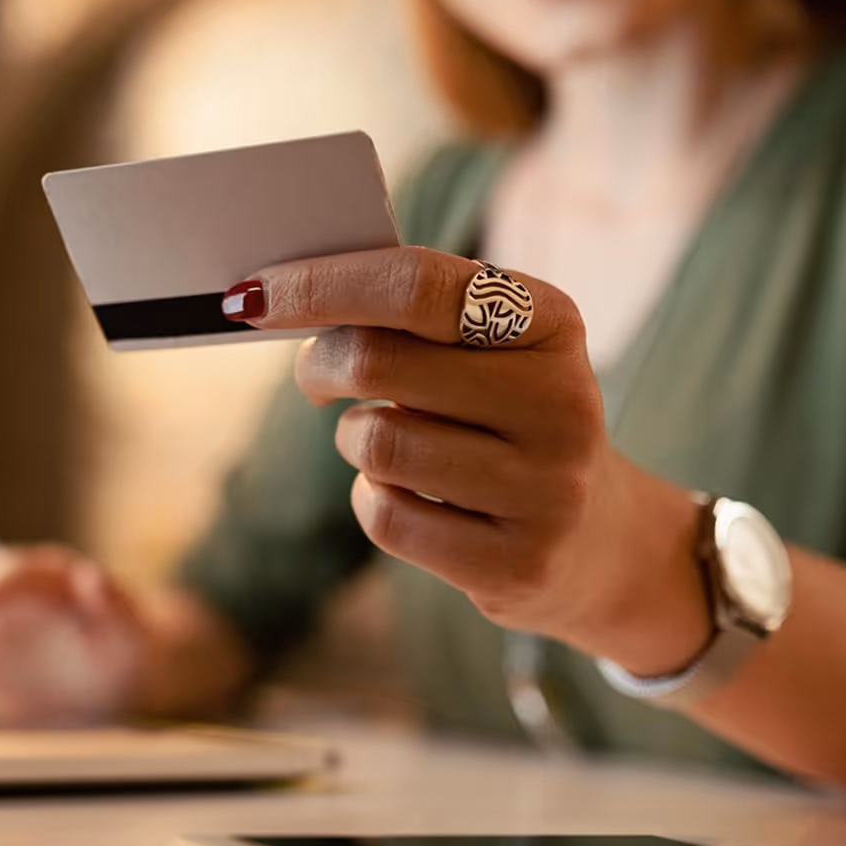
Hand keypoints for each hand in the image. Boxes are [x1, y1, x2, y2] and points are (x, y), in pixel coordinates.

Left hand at [225, 247, 708, 672]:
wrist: (596, 540)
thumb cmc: (504, 420)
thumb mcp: (487, 353)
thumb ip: (408, 317)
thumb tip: (276, 297)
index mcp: (550, 323)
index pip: (415, 284)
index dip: (319, 285)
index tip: (248, 296)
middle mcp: (561, 400)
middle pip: (378, 363)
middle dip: (320, 367)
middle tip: (316, 379)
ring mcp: (546, 488)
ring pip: (375, 445)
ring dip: (354, 440)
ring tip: (387, 443)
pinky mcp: (517, 562)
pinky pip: (385, 518)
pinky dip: (371, 500)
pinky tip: (405, 497)